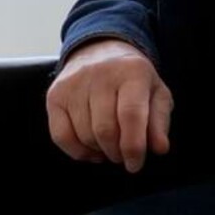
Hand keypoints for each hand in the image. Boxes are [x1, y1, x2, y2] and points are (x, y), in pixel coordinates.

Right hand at [45, 38, 172, 171]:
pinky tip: (90, 149)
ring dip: (99, 151)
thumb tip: (158, 148)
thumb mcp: (157, 93)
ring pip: (84, 135)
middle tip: (123, 156)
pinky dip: (77, 151)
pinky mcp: (55, 95)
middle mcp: (99, 74)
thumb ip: (160, 121)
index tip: (136, 164)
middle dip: (116, 153)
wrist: (100, 51)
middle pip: (105, 129)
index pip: (130, 115)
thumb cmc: (133, 80)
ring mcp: (73, 84)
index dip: (134, 147)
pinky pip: (60, 136)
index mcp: (131, 72)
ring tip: (110, 148)